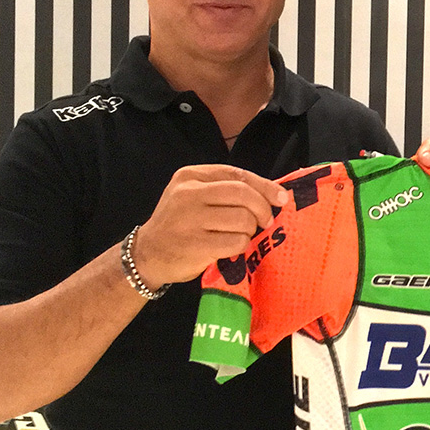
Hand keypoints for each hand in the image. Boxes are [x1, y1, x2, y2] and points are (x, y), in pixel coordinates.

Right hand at [131, 164, 289, 287]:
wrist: (147, 254)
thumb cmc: (179, 224)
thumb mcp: (194, 196)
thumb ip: (225, 190)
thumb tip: (273, 194)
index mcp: (191, 176)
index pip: (237, 175)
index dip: (264, 186)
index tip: (281, 197)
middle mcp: (188, 193)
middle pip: (243, 194)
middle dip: (262, 209)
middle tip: (265, 222)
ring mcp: (190, 219)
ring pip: (243, 219)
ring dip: (249, 231)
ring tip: (239, 235)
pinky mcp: (196, 245)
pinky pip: (236, 242)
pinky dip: (241, 245)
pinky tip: (230, 247)